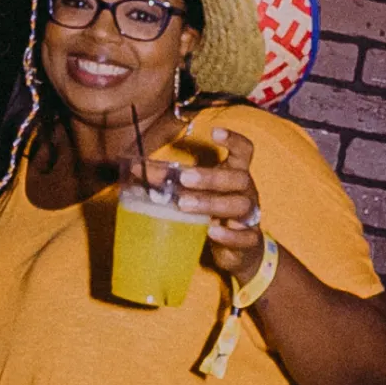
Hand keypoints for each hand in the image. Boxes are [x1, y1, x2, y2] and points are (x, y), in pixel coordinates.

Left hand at [177, 128, 263, 284]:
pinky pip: (244, 237)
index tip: (215, 132)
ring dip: (212, 203)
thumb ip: (170, 181)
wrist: (238, 251)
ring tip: (185, 205)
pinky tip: (211, 231)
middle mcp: (246, 192)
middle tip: (184, 178)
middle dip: (211, 176)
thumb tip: (135, 169)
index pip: (245, 151)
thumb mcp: (195, 194)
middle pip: (238, 178)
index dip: (234, 140)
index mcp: (235, 176)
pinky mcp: (248, 241)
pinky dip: (228, 235)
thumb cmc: (213, 214)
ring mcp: (250, 217)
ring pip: (239, 205)